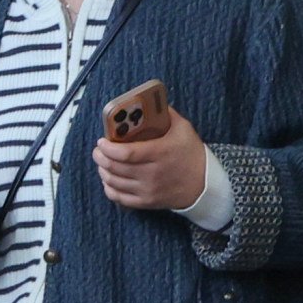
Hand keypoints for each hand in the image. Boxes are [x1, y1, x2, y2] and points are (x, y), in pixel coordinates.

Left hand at [94, 101, 210, 213]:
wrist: (204, 184)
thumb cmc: (192, 154)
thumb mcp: (183, 129)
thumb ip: (165, 114)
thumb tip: (148, 101)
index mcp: (160, 153)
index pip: (126, 153)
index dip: (108, 148)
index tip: (102, 141)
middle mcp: (152, 174)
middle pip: (116, 167)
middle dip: (101, 158)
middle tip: (98, 150)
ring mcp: (148, 190)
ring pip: (114, 182)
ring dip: (103, 171)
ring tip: (102, 163)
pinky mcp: (147, 202)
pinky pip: (120, 198)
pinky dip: (109, 189)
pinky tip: (109, 180)